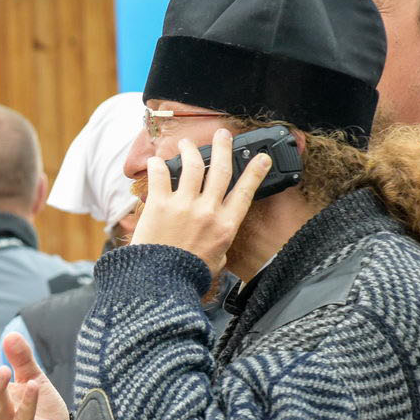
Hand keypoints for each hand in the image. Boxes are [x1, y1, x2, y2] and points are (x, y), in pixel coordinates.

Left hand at [130, 129, 270, 276]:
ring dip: (190, 150)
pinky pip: (160, 175)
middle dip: (224, 147)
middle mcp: (208, 211)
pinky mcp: (159, 205)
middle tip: (223, 134)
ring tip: (187, 143)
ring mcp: (184, 205)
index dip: (255, 171)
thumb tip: (218, 241)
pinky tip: (157, 160)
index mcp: (226, 226)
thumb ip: (220, 246)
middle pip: (220, 169)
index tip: (262, 157)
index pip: (246, 191)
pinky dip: (158, 164)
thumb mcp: (217, 262)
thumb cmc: (187, 276)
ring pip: (192, 165)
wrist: (160, 284)